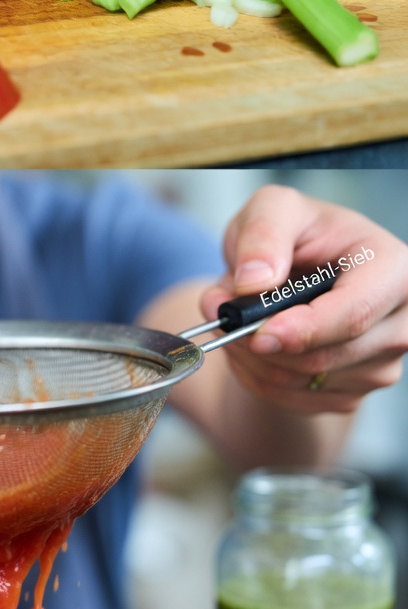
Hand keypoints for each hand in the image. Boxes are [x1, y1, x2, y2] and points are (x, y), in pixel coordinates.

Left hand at [201, 186, 407, 415]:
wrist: (291, 272)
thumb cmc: (293, 235)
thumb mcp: (273, 209)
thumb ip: (262, 235)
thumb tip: (254, 282)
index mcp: (392, 269)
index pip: (356, 314)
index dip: (305, 330)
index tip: (259, 334)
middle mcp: (398, 322)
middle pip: (326, 357)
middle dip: (260, 342)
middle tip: (220, 314)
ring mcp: (380, 364)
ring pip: (303, 382)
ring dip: (251, 358)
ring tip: (235, 319)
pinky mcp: (352, 392)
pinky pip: (293, 399)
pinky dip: (256, 376)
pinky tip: (249, 345)